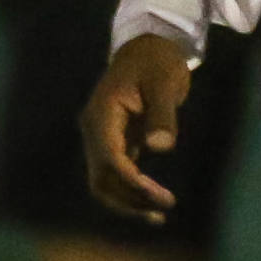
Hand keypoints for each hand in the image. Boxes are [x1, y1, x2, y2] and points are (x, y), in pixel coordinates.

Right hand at [81, 34, 193, 224]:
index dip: (131, 182)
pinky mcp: (114, 141)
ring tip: (158, 214)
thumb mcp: (164, 82)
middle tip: (161, 211)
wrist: (149, 45)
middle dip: (128, 199)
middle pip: (101, 178)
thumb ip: (162, 114)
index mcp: (102, 114)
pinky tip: (151, 203)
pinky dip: (129, 191)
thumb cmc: (157, 61)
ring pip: (104, 181)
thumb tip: (159, 146)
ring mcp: (102, 137)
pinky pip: (115, 173)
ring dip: (127, 200)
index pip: (110, 159)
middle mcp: (95, 130)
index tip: (158, 197)